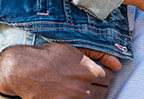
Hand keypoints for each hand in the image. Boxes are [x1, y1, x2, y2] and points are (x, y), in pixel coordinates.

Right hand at [0, 43, 118, 98]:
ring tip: (79, 87)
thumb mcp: (76, 49)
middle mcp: (83, 88)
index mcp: (89, 71)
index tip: (95, 73)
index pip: (109, 78)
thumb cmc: (49, 56)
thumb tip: (118, 64)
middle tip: (87, 81)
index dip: (103, 74)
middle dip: (98, 85)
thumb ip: (100, 55)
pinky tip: (70, 93)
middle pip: (104, 92)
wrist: (24, 69)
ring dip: (90, 94)